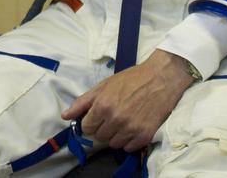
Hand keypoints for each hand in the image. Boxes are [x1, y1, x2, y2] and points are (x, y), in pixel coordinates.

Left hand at [61, 50, 195, 150]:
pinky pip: (129, 148)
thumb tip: (65, 116)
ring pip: (113, 144)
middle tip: (111, 117)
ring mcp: (131, 129)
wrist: (161, 78)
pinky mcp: (145, 135)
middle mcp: (116, 119)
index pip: (86, 127)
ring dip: (115, 135)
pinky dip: (129, 141)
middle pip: (99, 137)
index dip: (89, 122)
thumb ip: (83, 102)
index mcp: (103, 105)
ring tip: (122, 121)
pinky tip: (132, 127)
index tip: (96, 117)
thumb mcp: (104, 85)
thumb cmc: (131, 79)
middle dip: (102, 128)